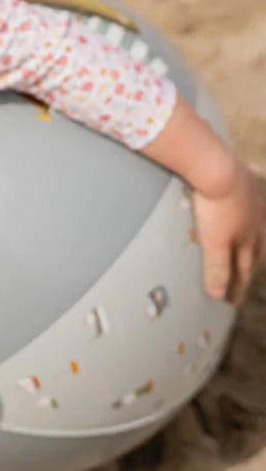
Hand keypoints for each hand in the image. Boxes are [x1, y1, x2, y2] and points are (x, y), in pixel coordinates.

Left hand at [193, 160, 264, 304]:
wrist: (218, 169)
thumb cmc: (214, 207)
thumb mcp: (213, 241)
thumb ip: (216, 267)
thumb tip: (217, 294)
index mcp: (248, 238)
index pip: (243, 269)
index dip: (237, 286)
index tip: (231, 301)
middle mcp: (257, 221)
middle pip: (256, 246)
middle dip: (250, 262)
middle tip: (246, 273)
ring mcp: (255, 199)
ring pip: (257, 221)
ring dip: (254, 234)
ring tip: (251, 240)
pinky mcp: (248, 178)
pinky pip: (255, 190)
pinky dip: (254, 199)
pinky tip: (253, 196)